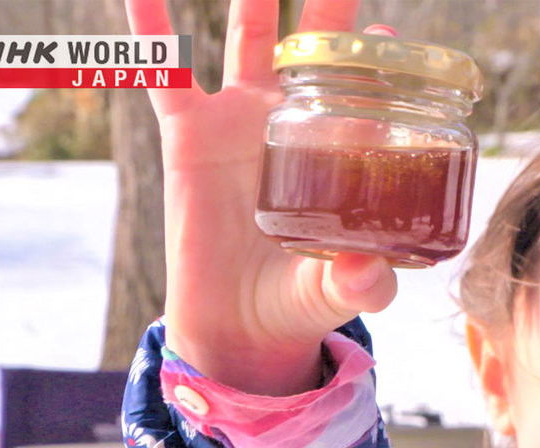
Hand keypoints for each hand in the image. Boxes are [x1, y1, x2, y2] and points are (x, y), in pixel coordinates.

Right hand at [123, 0, 398, 394]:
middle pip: (315, 47)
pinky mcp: (188, 134)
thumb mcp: (337, 292)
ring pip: (249, 38)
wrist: (237, 325)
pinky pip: (165, 73)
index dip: (377, 61)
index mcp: (338, 151)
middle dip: (328, 6)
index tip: (387, 40)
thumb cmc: (298, 301)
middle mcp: (295, 124)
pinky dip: (151, 29)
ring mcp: (240, 120)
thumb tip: (368, 274)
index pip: (366, 91)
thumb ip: (359, 284)